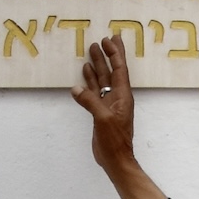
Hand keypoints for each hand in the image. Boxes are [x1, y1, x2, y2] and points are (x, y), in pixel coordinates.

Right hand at [72, 35, 136, 172]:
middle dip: (106, 55)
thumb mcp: (103, 119)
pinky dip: (89, 82)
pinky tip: (84, 74)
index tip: (110, 39)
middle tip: (101, 40)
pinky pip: (95, 92)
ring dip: (97, 66)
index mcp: (122, 96)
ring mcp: (108, 104)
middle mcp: (117, 97)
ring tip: (90, 52)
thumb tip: (76, 88)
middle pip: (112, 71)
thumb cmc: (114, 141)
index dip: (116, 54)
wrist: (115, 159)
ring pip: (102, 80)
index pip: (120, 69)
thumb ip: (90, 102)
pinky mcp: (100, 112)